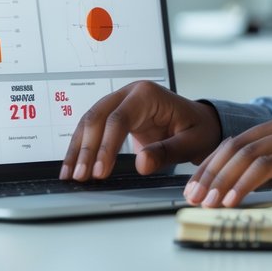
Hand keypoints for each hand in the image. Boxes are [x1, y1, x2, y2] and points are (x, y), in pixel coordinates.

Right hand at [60, 81, 221, 180]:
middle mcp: (129, 94)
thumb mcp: (192, 142)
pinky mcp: (115, 116)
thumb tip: (141, 165)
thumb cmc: (199, 129)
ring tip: (69, 175)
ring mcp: (120, 103)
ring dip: (77, 149)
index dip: (106, 146)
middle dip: (85, 148)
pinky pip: (93, 130)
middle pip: (97, 118)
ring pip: (89, 122)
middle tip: (80, 176)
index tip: (100, 171)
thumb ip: (167, 152)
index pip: (119, 119)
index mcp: (147, 94)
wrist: (202, 123)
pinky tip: (74, 166)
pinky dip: (82, 148)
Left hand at [183, 114, 271, 207]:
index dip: (213, 164)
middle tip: (192, 195)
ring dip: (221, 180)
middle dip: (209, 172)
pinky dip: (244, 184)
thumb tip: (247, 187)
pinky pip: (266, 166)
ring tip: (207, 201)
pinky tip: (232, 199)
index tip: (196, 184)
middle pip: (235, 146)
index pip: (238, 142)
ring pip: (246, 155)